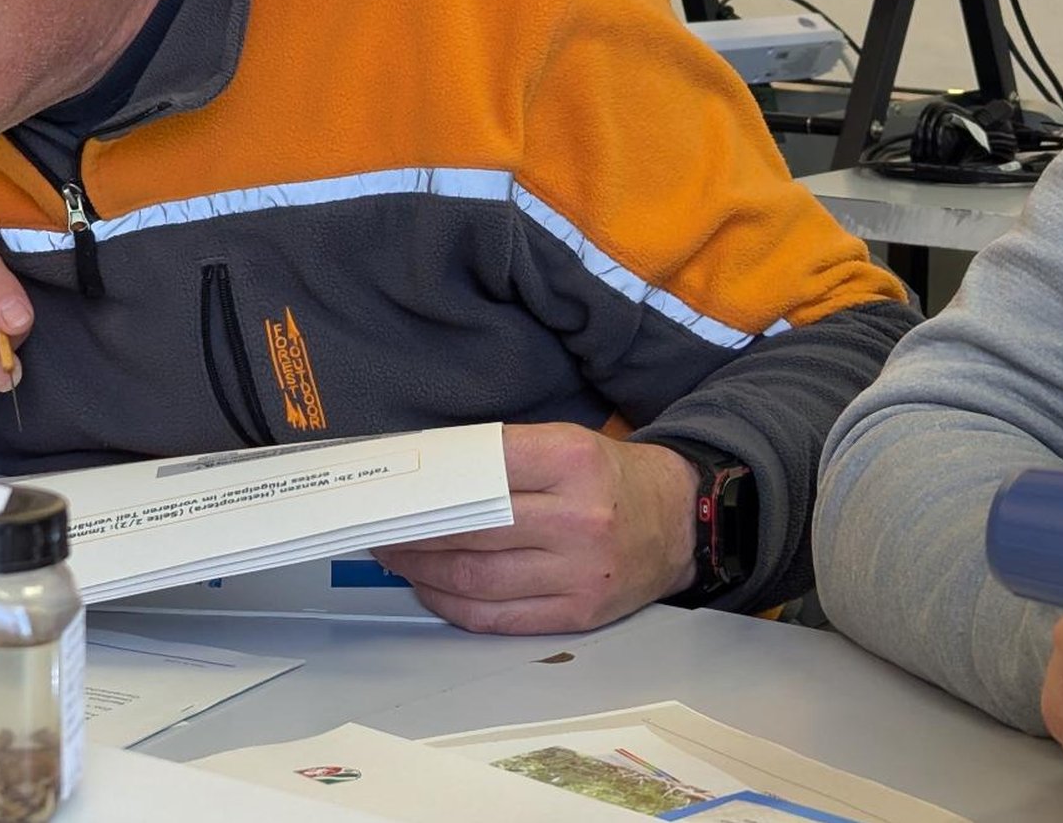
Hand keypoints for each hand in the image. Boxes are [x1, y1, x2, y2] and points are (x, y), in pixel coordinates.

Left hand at [371, 422, 698, 634]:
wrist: (682, 522)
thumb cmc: (608, 478)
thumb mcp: (563, 443)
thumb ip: (499, 458)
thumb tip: (424, 478)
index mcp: (571, 461)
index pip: (480, 469)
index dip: (427, 484)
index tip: (392, 489)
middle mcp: (579, 519)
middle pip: (472, 531)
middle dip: (413, 533)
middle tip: (380, 527)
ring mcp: (581, 573)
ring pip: (477, 579)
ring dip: (423, 572)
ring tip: (395, 558)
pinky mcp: (579, 614)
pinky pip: (498, 618)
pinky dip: (452, 606)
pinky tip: (429, 589)